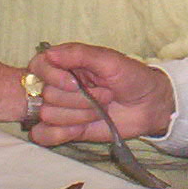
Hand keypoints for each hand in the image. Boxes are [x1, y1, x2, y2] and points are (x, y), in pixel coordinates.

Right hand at [29, 42, 175, 143]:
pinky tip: (79, 130)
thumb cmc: (132, 77)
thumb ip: (80, 54)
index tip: (75, 83)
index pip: (38, 66)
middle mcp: (59, 84)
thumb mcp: (110, 61)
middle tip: (104, 95)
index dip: (52, 76)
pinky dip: (58, 134)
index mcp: (66, 63)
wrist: (149, 106)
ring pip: (47, 115)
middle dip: (78, 100)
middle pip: (45, 94)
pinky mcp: (65, 129)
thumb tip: (50, 53)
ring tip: (99, 111)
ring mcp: (61, 107)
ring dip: (76, 116)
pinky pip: (42, 135)